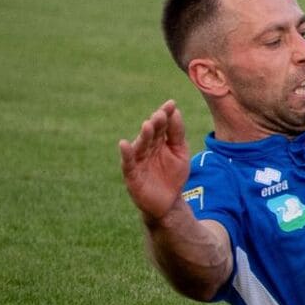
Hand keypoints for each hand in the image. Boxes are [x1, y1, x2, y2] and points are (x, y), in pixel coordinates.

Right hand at [120, 101, 192, 222]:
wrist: (169, 201)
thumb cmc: (174, 174)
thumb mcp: (180, 152)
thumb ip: (177, 133)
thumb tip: (176, 111)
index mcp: (159, 141)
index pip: (162, 125)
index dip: (165, 114)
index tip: (171, 103)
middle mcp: (147, 148)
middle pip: (151, 133)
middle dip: (156, 123)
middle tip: (161, 113)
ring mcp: (138, 161)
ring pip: (140, 145)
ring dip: (144, 135)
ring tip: (148, 124)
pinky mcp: (132, 175)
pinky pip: (127, 163)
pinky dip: (126, 153)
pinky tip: (124, 144)